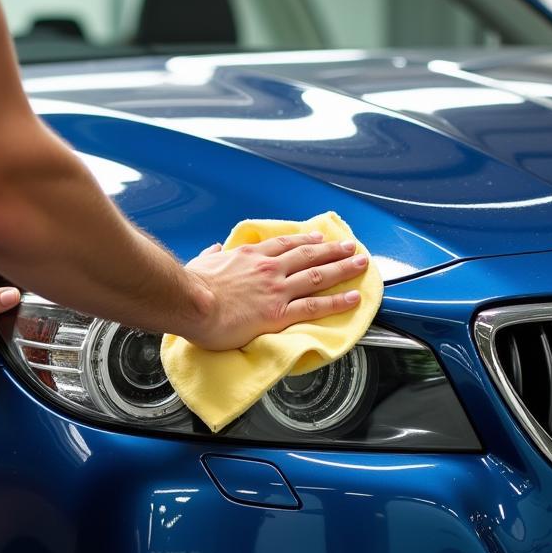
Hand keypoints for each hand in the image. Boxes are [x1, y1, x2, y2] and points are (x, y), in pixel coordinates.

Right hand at [182, 232, 367, 351]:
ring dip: (343, 269)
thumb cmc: (191, 287)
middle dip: (333, 250)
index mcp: (249, 257)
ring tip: (360, 265)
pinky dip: (337, 301)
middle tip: (351, 248)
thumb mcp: (200, 263)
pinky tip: (353, 298)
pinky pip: (315, 306)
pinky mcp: (279, 313)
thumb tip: (213, 250)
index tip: (318, 238)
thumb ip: (211, 256)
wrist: (191, 303)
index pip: (284, 245)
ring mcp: (277, 290)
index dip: (305, 241)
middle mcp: (269, 269)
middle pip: (309, 255)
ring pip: (318, 276)